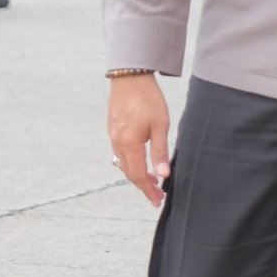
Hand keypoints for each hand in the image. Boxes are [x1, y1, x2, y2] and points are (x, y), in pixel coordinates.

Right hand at [107, 74, 171, 205]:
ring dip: (136, 173)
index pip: (137, 176)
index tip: (158, 200)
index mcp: (129, 143)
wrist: (130, 75)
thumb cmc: (148, 98)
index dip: (147, 190)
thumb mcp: (160, 124)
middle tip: (157, 193)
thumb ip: (160, 151)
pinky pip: (120, 152)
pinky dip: (130, 162)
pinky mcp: (112, 128)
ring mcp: (112, 135)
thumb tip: (163, 175)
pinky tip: (141, 160)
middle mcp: (117, 142)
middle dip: (143, 185)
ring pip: (123, 163)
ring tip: (152, 179)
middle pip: (128, 172)